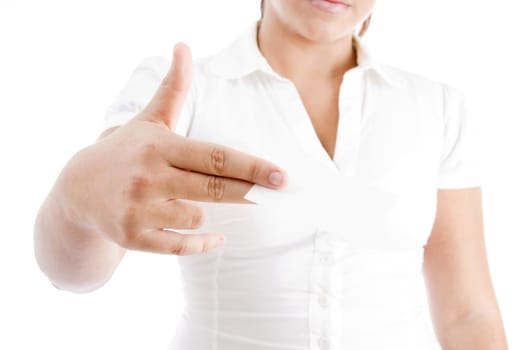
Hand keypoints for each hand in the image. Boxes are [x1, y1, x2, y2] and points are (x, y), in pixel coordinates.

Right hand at [64, 42, 287, 255]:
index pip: (214, 157)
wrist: (78, 189)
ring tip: (200, 202)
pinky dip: (202, 244)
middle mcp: (149, 177)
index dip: (251, 167)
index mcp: (159, 147)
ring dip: (210, 213)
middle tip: (278, 192)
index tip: (280, 175)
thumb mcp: (149, 119)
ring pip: (197, 216)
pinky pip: (179, 246)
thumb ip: (173, 88)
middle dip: (249, 191)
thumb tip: (184, 47)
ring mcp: (139, 209)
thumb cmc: (126, 151)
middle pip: (213, 188)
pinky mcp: (133, 237)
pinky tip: (218, 238)